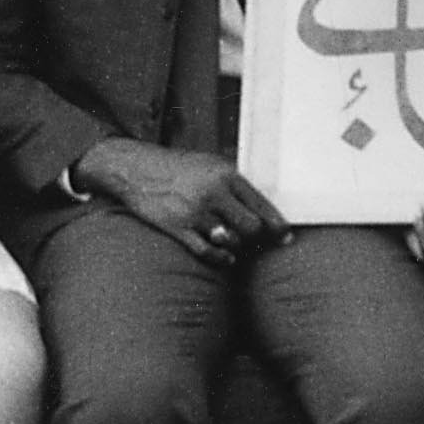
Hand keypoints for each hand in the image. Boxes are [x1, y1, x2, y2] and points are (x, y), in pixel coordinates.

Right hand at [75, 140, 287, 265]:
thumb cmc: (180, 167)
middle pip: (251, 226)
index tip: (286, 237)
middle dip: (256, 236)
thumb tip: (263, 207)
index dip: (277, 224)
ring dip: (235, 245)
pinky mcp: (177, 227)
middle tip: (255, 240)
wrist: (137, 168)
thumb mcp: (211, 164)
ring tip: (234, 242)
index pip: (261, 204)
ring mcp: (195, 211)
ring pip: (230, 240)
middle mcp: (214, 193)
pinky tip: (226, 257)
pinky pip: (207, 251)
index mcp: (226, 175)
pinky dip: (220, 258)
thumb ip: (235, 184)